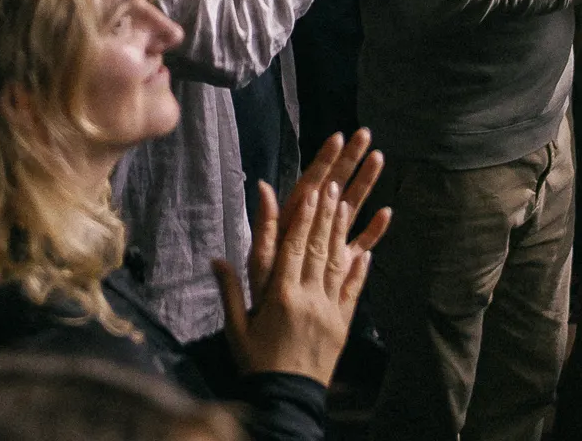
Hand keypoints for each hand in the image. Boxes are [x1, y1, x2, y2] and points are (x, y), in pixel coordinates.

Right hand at [213, 130, 390, 386]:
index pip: (293, 247)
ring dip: (341, 231)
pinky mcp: (342, 324)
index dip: (303, 218)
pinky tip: (366, 249)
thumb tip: (215, 258)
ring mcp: (329, 310)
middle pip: (318, 248)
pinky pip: (352, 290)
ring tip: (348, 202)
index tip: (312, 191)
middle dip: (326, 213)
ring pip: (336, 262)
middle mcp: (308, 298)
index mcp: (280, 297)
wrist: (286, 399)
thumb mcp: (236, 328)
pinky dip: (359, 268)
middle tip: (334, 183)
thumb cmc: (256, 363)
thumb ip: (229, 290)